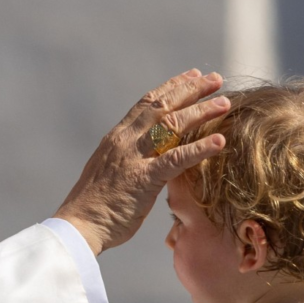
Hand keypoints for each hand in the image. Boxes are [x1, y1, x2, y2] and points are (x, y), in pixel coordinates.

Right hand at [54, 69, 228, 253]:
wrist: (78, 226)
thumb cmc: (93, 206)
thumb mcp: (110, 171)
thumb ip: (127, 158)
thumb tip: (142, 156)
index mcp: (117, 137)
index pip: (147, 103)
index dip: (172, 87)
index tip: (193, 76)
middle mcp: (125, 140)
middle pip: (162, 105)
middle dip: (191, 90)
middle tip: (216, 79)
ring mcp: (134, 158)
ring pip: (172, 125)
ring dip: (201, 111)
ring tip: (225, 103)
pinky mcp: (144, 179)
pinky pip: (176, 159)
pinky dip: (200, 148)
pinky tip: (220, 141)